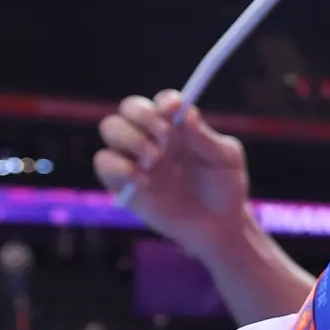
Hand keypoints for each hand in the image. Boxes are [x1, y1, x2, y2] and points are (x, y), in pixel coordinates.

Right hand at [94, 91, 251, 257]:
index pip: (162, 102)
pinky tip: (144, 181)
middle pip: (129, 107)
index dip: (165, 102)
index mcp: (178, 127)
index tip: (176, 110)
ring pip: (111, 127)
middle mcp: (153, 137)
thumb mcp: (226, 160)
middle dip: (143, 115)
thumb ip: (206, 139)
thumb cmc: (225, 189)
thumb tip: (186, 114)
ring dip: (130, 137)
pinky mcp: (122, 184)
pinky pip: (104, 163)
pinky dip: (118, 166)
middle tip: (165, 137)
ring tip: (156, 159)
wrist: (218, 227)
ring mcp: (135, 159)